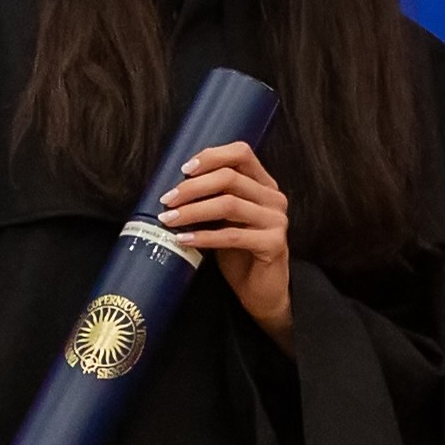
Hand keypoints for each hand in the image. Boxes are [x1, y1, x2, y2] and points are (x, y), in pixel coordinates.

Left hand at [163, 139, 296, 340]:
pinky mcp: (274, 244)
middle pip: (230, 177)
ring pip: (229, 204)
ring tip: (169, 219)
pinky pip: (233, 236)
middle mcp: (274, 198)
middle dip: (192, 187)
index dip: (211, 156)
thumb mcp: (225, 219)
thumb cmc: (239, 253)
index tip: (183, 169)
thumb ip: (212, 197)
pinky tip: (184, 240)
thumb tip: (173, 186)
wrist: (262, 291)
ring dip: (193, 210)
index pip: (241, 153)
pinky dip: (204, 236)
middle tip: (167, 200)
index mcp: (264, 184)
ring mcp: (277, 221)